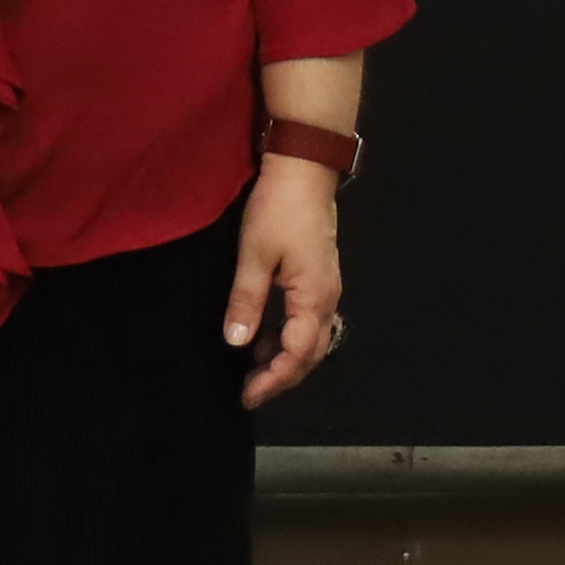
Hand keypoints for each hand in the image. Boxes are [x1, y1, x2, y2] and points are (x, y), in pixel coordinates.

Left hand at [227, 158, 346, 405]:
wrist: (304, 169)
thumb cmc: (278, 209)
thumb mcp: (254, 255)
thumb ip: (246, 301)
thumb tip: (237, 343)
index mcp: (313, 297)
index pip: (296, 355)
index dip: (272, 380)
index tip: (247, 395)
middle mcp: (328, 298)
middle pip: (311, 353)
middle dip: (282, 377)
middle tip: (250, 391)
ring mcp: (327, 287)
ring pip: (313, 338)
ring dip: (286, 358)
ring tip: (254, 368)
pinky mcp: (320, 276)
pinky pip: (310, 321)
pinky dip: (289, 337)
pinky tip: (266, 337)